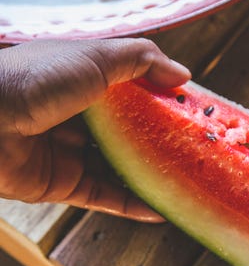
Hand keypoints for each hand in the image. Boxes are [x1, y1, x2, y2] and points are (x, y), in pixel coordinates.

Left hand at [0, 39, 190, 221]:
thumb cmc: (36, 80)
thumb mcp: (96, 56)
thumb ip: (142, 60)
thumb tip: (183, 75)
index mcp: (82, 80)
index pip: (131, 91)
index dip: (161, 100)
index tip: (192, 111)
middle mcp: (76, 116)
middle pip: (127, 132)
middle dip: (159, 140)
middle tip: (194, 149)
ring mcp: (69, 152)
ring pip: (118, 167)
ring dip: (149, 175)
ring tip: (185, 182)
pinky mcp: (62, 185)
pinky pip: (104, 196)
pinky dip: (132, 204)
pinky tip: (160, 209)